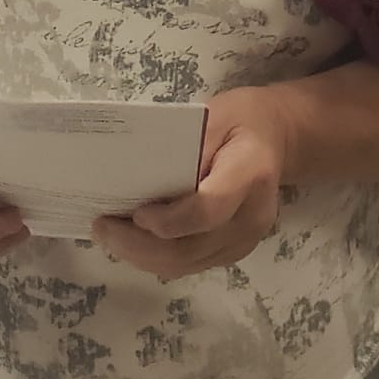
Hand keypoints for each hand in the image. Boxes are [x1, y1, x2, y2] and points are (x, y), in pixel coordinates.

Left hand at [93, 87, 289, 282]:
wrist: (276, 138)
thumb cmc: (241, 119)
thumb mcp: (213, 114)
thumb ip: (182, 146)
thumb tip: (138, 177)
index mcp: (250, 173)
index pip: (209, 209)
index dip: (169, 219)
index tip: (135, 212)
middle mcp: (252, 217)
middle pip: (190, 248)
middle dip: (139, 245)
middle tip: (102, 227)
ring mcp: (244, 240)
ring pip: (186, 264)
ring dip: (142, 256)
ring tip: (109, 235)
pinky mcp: (233, 251)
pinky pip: (190, 264)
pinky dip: (157, 257)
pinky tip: (133, 241)